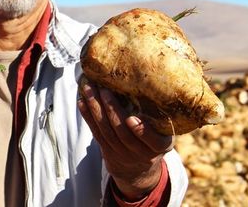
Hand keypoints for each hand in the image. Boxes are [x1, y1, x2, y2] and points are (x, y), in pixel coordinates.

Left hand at [77, 80, 172, 200]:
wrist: (138, 166)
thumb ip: (158, 115)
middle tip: (104, 90)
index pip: (153, 141)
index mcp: (160, 145)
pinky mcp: (106, 149)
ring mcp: (122, 152)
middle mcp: (140, 152)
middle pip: (123, 133)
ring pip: (106, 132)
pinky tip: (82, 101)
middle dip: (111, 111)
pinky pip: (96, 133)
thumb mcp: (165, 132)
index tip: (132, 119)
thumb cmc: (154, 137)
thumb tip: (149, 80)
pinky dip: (88, 116)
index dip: (142, 131)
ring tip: (89, 90)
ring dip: (95, 109)